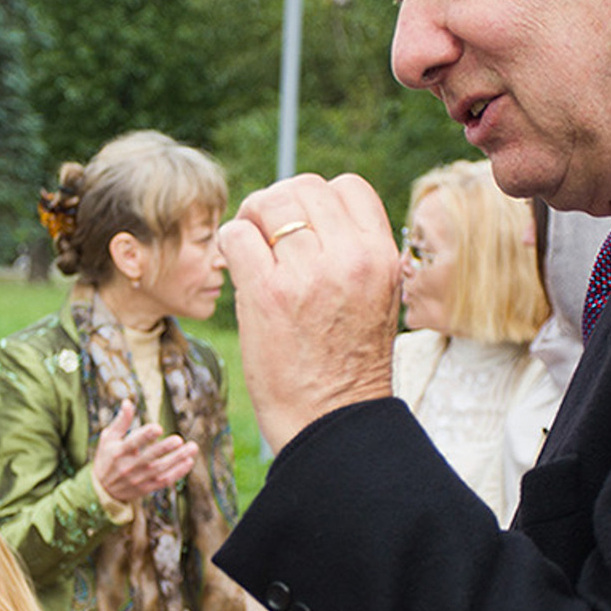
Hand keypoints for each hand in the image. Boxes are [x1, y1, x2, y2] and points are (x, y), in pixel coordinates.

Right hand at [90, 402, 196, 501]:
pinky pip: (165, 481)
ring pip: (161, 469)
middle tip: (179, 439)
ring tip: (192, 447)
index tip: (158, 427)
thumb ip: (121, 421)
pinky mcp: (146, 488)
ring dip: (178, 459)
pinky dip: (178, 472)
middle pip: (149, 457)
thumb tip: (128, 402)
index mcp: (118, 452)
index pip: (132, 443)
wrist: (103, 490)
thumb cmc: (107, 458)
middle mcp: (128, 466)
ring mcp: (139, 479)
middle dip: (165, 448)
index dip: (145, 435)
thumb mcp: (108, 438)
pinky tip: (188, 461)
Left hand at [218, 175, 397, 449]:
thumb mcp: (374, 299)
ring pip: (267, 203)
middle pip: (303, 188)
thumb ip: (352, 254)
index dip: (318, 201)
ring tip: (251, 251)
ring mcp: (307, 275)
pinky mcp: (266, 293)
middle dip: (278, 205)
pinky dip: (229, 245)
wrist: (332, 423)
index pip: (347, 187)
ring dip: (250, 220)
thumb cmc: (348, 366)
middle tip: (266, 237)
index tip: (303, 229)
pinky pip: (236, 235)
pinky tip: (236, 270)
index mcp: (381, 257)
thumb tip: (309, 216)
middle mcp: (350, 258)